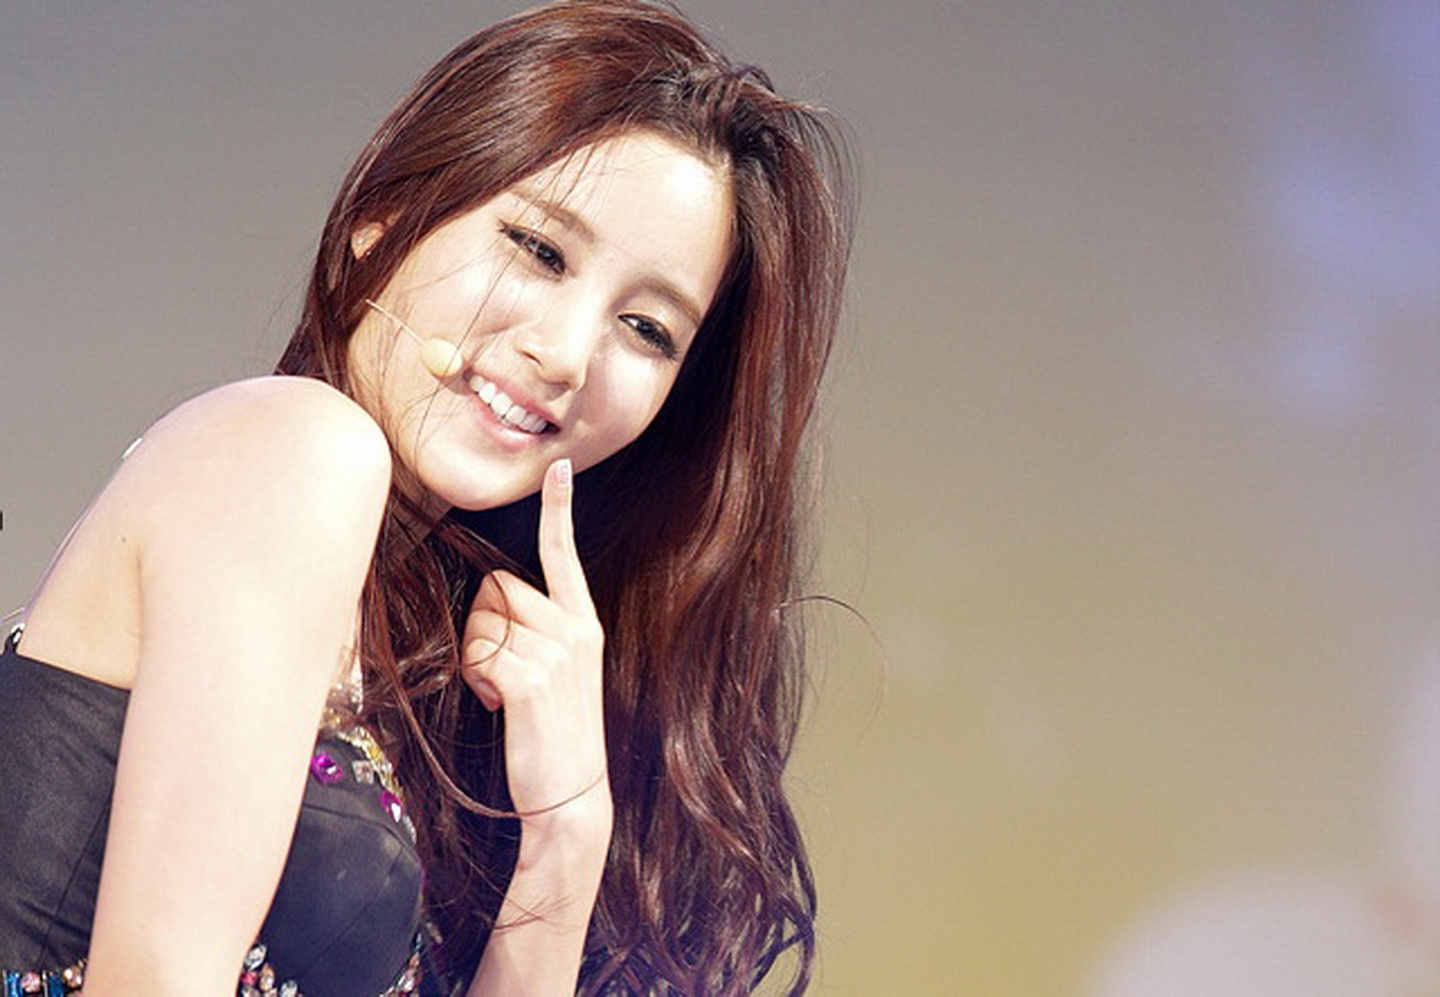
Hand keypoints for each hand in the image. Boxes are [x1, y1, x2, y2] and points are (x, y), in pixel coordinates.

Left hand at [461, 459, 610, 826]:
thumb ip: (540, 635)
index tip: (562, 468)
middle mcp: (574, 631)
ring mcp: (554, 654)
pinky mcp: (528, 679)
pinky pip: (478, 655)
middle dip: (485, 626)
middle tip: (504, 675)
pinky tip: (500, 707)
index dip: (561, 510)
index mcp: (584, 626)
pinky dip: (478, 681)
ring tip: (506, 695)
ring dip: (479, 657)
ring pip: (483, 621)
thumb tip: (497, 606)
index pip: (564, 556)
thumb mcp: (561, 677)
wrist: (571, 799)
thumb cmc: (556, 738)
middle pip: (499, 589)